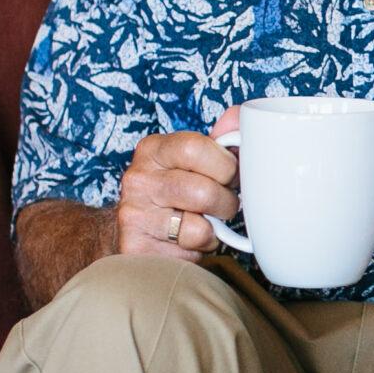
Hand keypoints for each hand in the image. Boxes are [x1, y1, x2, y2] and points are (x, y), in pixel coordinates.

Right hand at [114, 131, 238, 262]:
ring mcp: (133, 215)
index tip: (230, 176)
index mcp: (153, 149)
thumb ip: (221, 139)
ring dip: (213, 233)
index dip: (225, 166)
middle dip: (226, 204)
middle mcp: (138, 179)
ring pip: (199, 229)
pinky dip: (197, 253)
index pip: (196, 148)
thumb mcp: (193, 160)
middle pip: (203, 193)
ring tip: (204, 225)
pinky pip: (187, 255)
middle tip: (222, 206)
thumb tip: (240, 116)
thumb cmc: (175, 192)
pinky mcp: (136, 249)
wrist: (134, 231)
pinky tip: (186, 244)